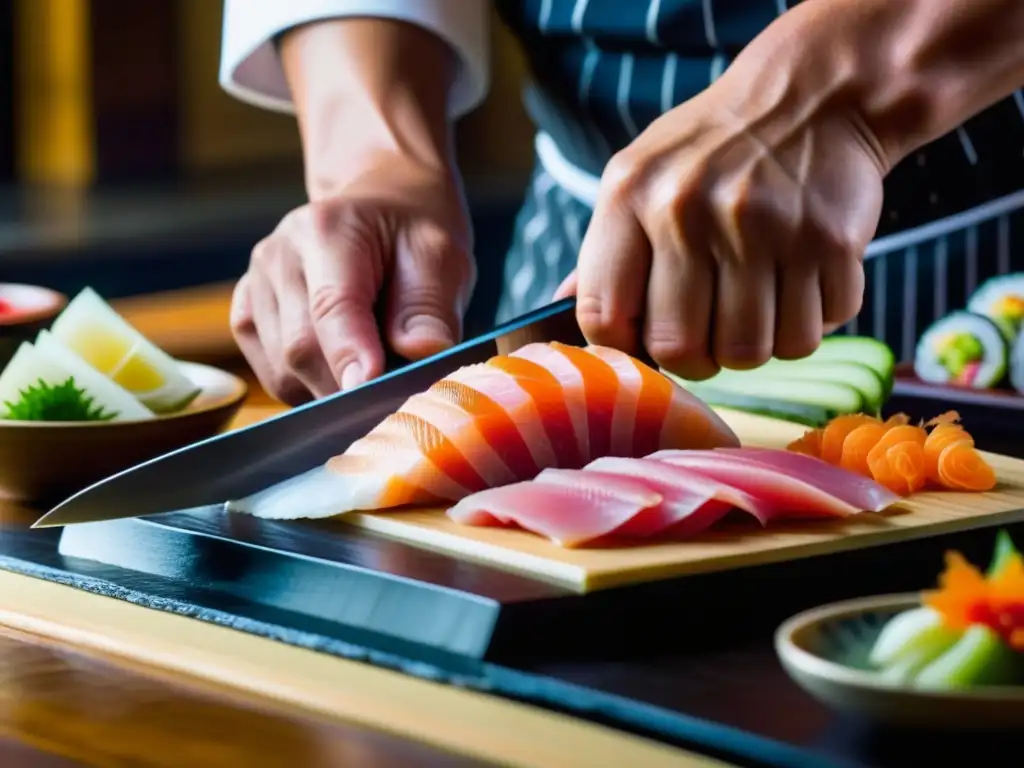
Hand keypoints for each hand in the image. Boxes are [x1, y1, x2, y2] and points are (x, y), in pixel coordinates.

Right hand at [230, 156, 474, 404]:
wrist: (381, 212)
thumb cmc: (412, 239)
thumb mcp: (441, 259)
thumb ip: (429, 307)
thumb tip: (421, 352)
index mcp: (327, 231)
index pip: (331, 307)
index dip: (349, 356)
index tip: (370, 390)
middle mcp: (278, 256)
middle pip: (300, 350)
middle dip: (348, 387)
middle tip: (395, 397)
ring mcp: (256, 287)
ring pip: (283, 373)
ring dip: (331, 390)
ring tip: (373, 369)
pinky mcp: (248, 316)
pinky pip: (273, 377)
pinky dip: (310, 389)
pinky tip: (342, 370)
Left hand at [555, 53, 887, 379]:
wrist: (814, 94)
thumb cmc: (712, 151)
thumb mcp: (638, 177)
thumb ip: (603, 253)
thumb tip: (556, 320)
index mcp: (630, 195)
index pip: (603, 317)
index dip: (624, 348)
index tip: (647, 340)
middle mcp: (689, 210)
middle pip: (679, 350)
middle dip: (696, 358)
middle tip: (709, 334)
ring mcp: (762, 227)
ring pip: (749, 353)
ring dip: (754, 346)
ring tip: (755, 306)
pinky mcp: (827, 243)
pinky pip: (808, 334)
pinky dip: (805, 325)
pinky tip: (798, 287)